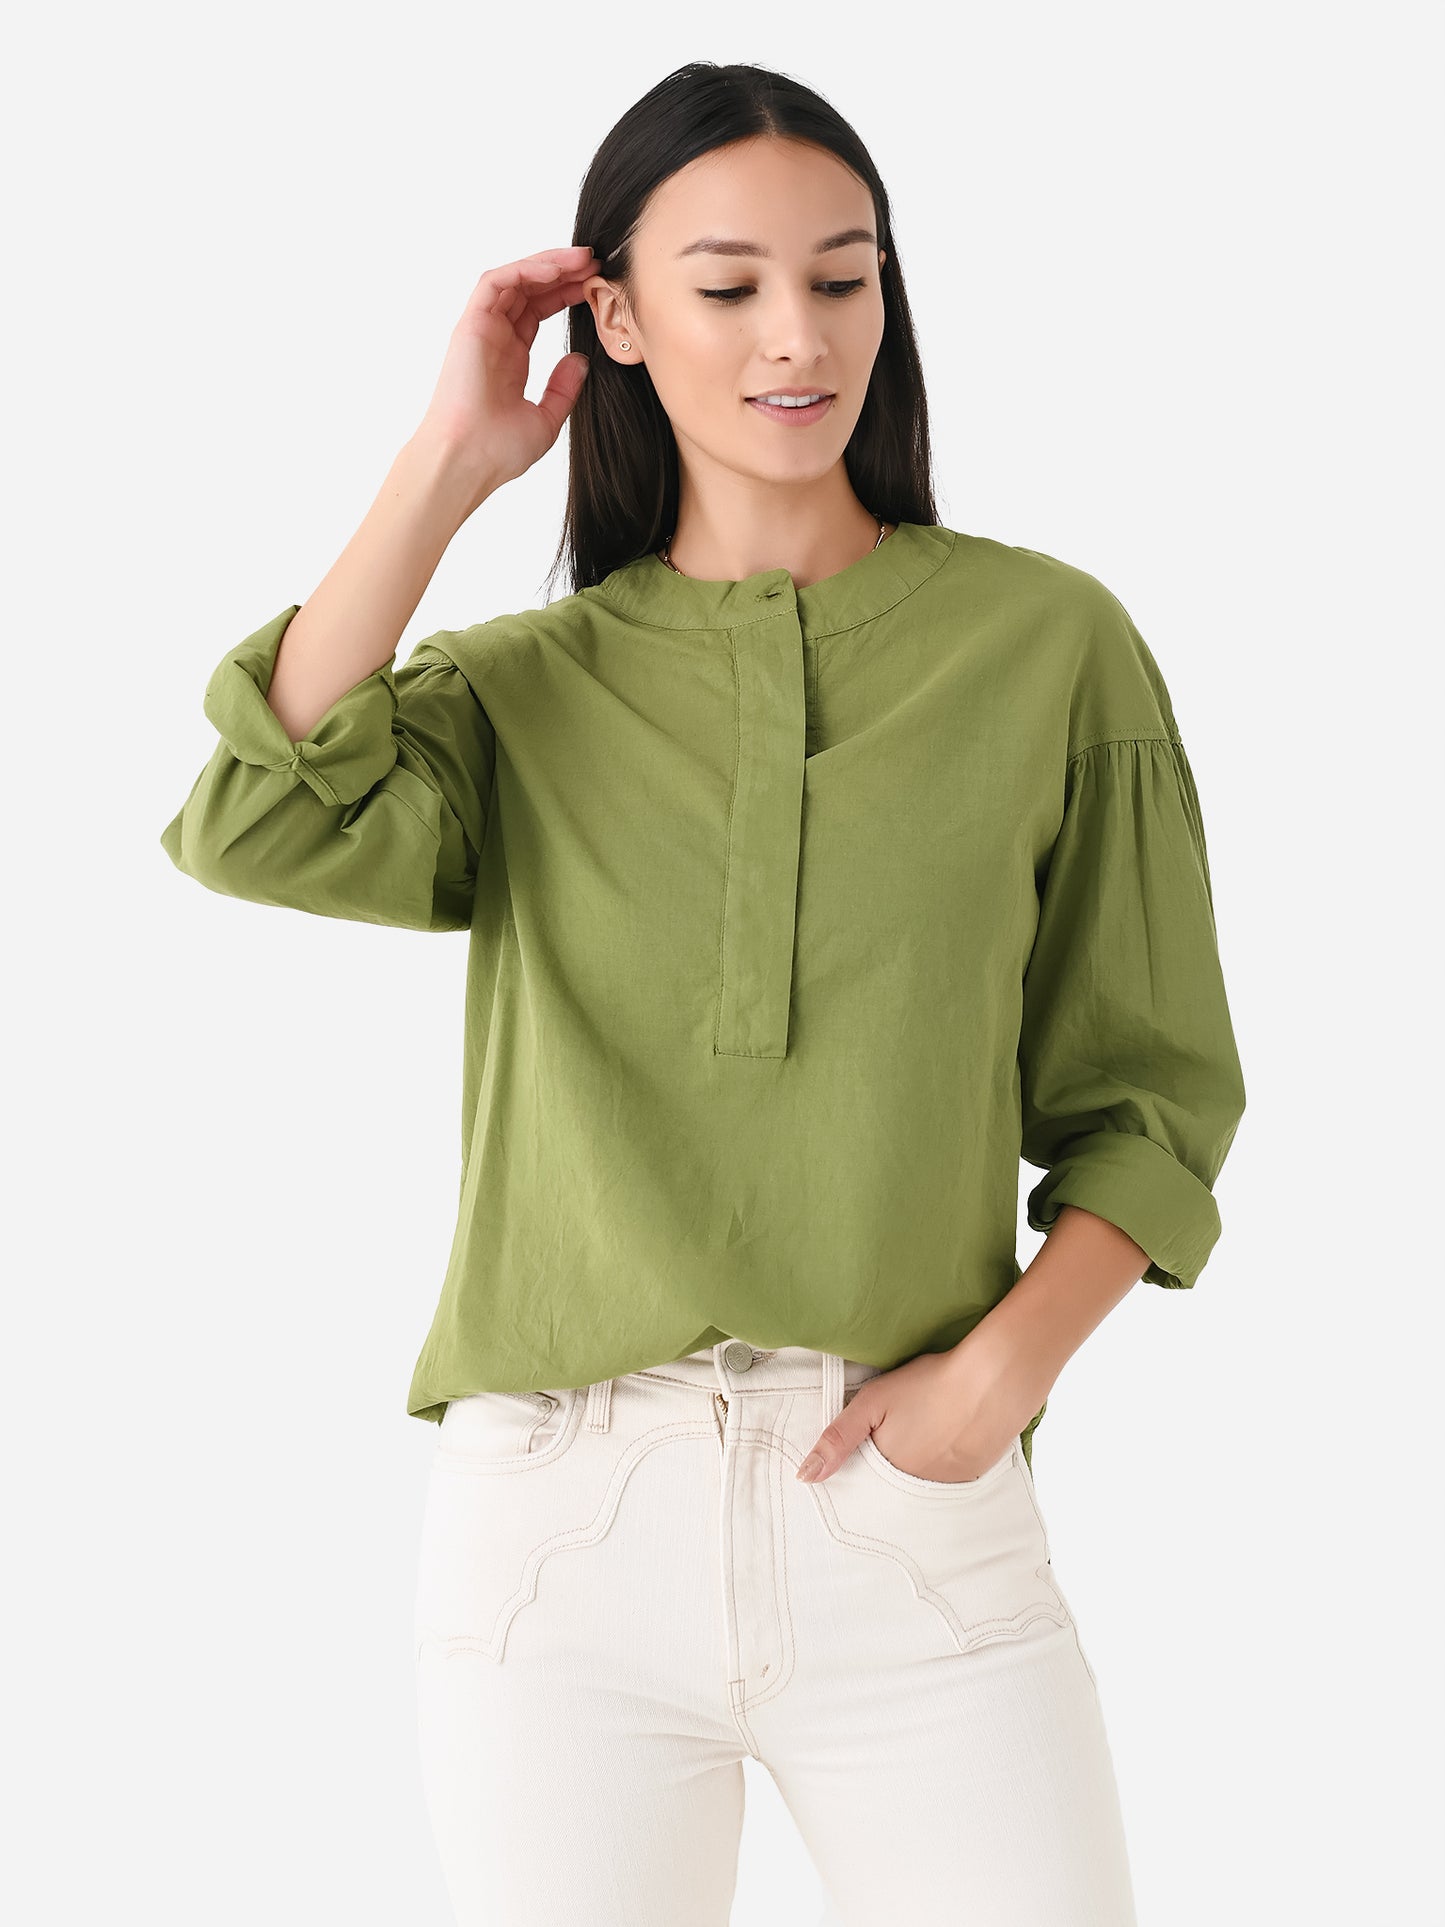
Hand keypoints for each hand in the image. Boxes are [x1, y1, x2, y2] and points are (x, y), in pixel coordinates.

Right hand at [414, 245, 598, 496]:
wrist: (469, 460)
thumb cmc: (498, 450)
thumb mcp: (547, 419)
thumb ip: (563, 388)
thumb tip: (582, 359)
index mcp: (510, 358)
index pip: (538, 311)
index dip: (566, 294)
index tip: (595, 287)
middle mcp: (494, 338)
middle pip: (529, 289)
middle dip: (562, 272)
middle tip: (595, 261)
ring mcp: (481, 329)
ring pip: (514, 279)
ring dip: (548, 264)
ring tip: (582, 258)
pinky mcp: (470, 324)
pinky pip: (496, 283)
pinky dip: (524, 270)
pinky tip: (555, 270)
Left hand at [795, 1327, 1051, 1484]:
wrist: (993, 1381)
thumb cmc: (929, 1384)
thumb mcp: (872, 1402)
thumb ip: (837, 1440)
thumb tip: (804, 1477)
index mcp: (887, 1471)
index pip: (863, 1484)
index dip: (860, 1466)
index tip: (867, 1445)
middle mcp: (915, 1489)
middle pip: (891, 1486)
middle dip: (888, 1467)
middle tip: (902, 1431)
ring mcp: (946, 1486)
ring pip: (919, 1483)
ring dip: (915, 1468)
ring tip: (924, 1432)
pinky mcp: (972, 1478)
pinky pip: (947, 1480)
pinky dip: (941, 1464)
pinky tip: (947, 1438)